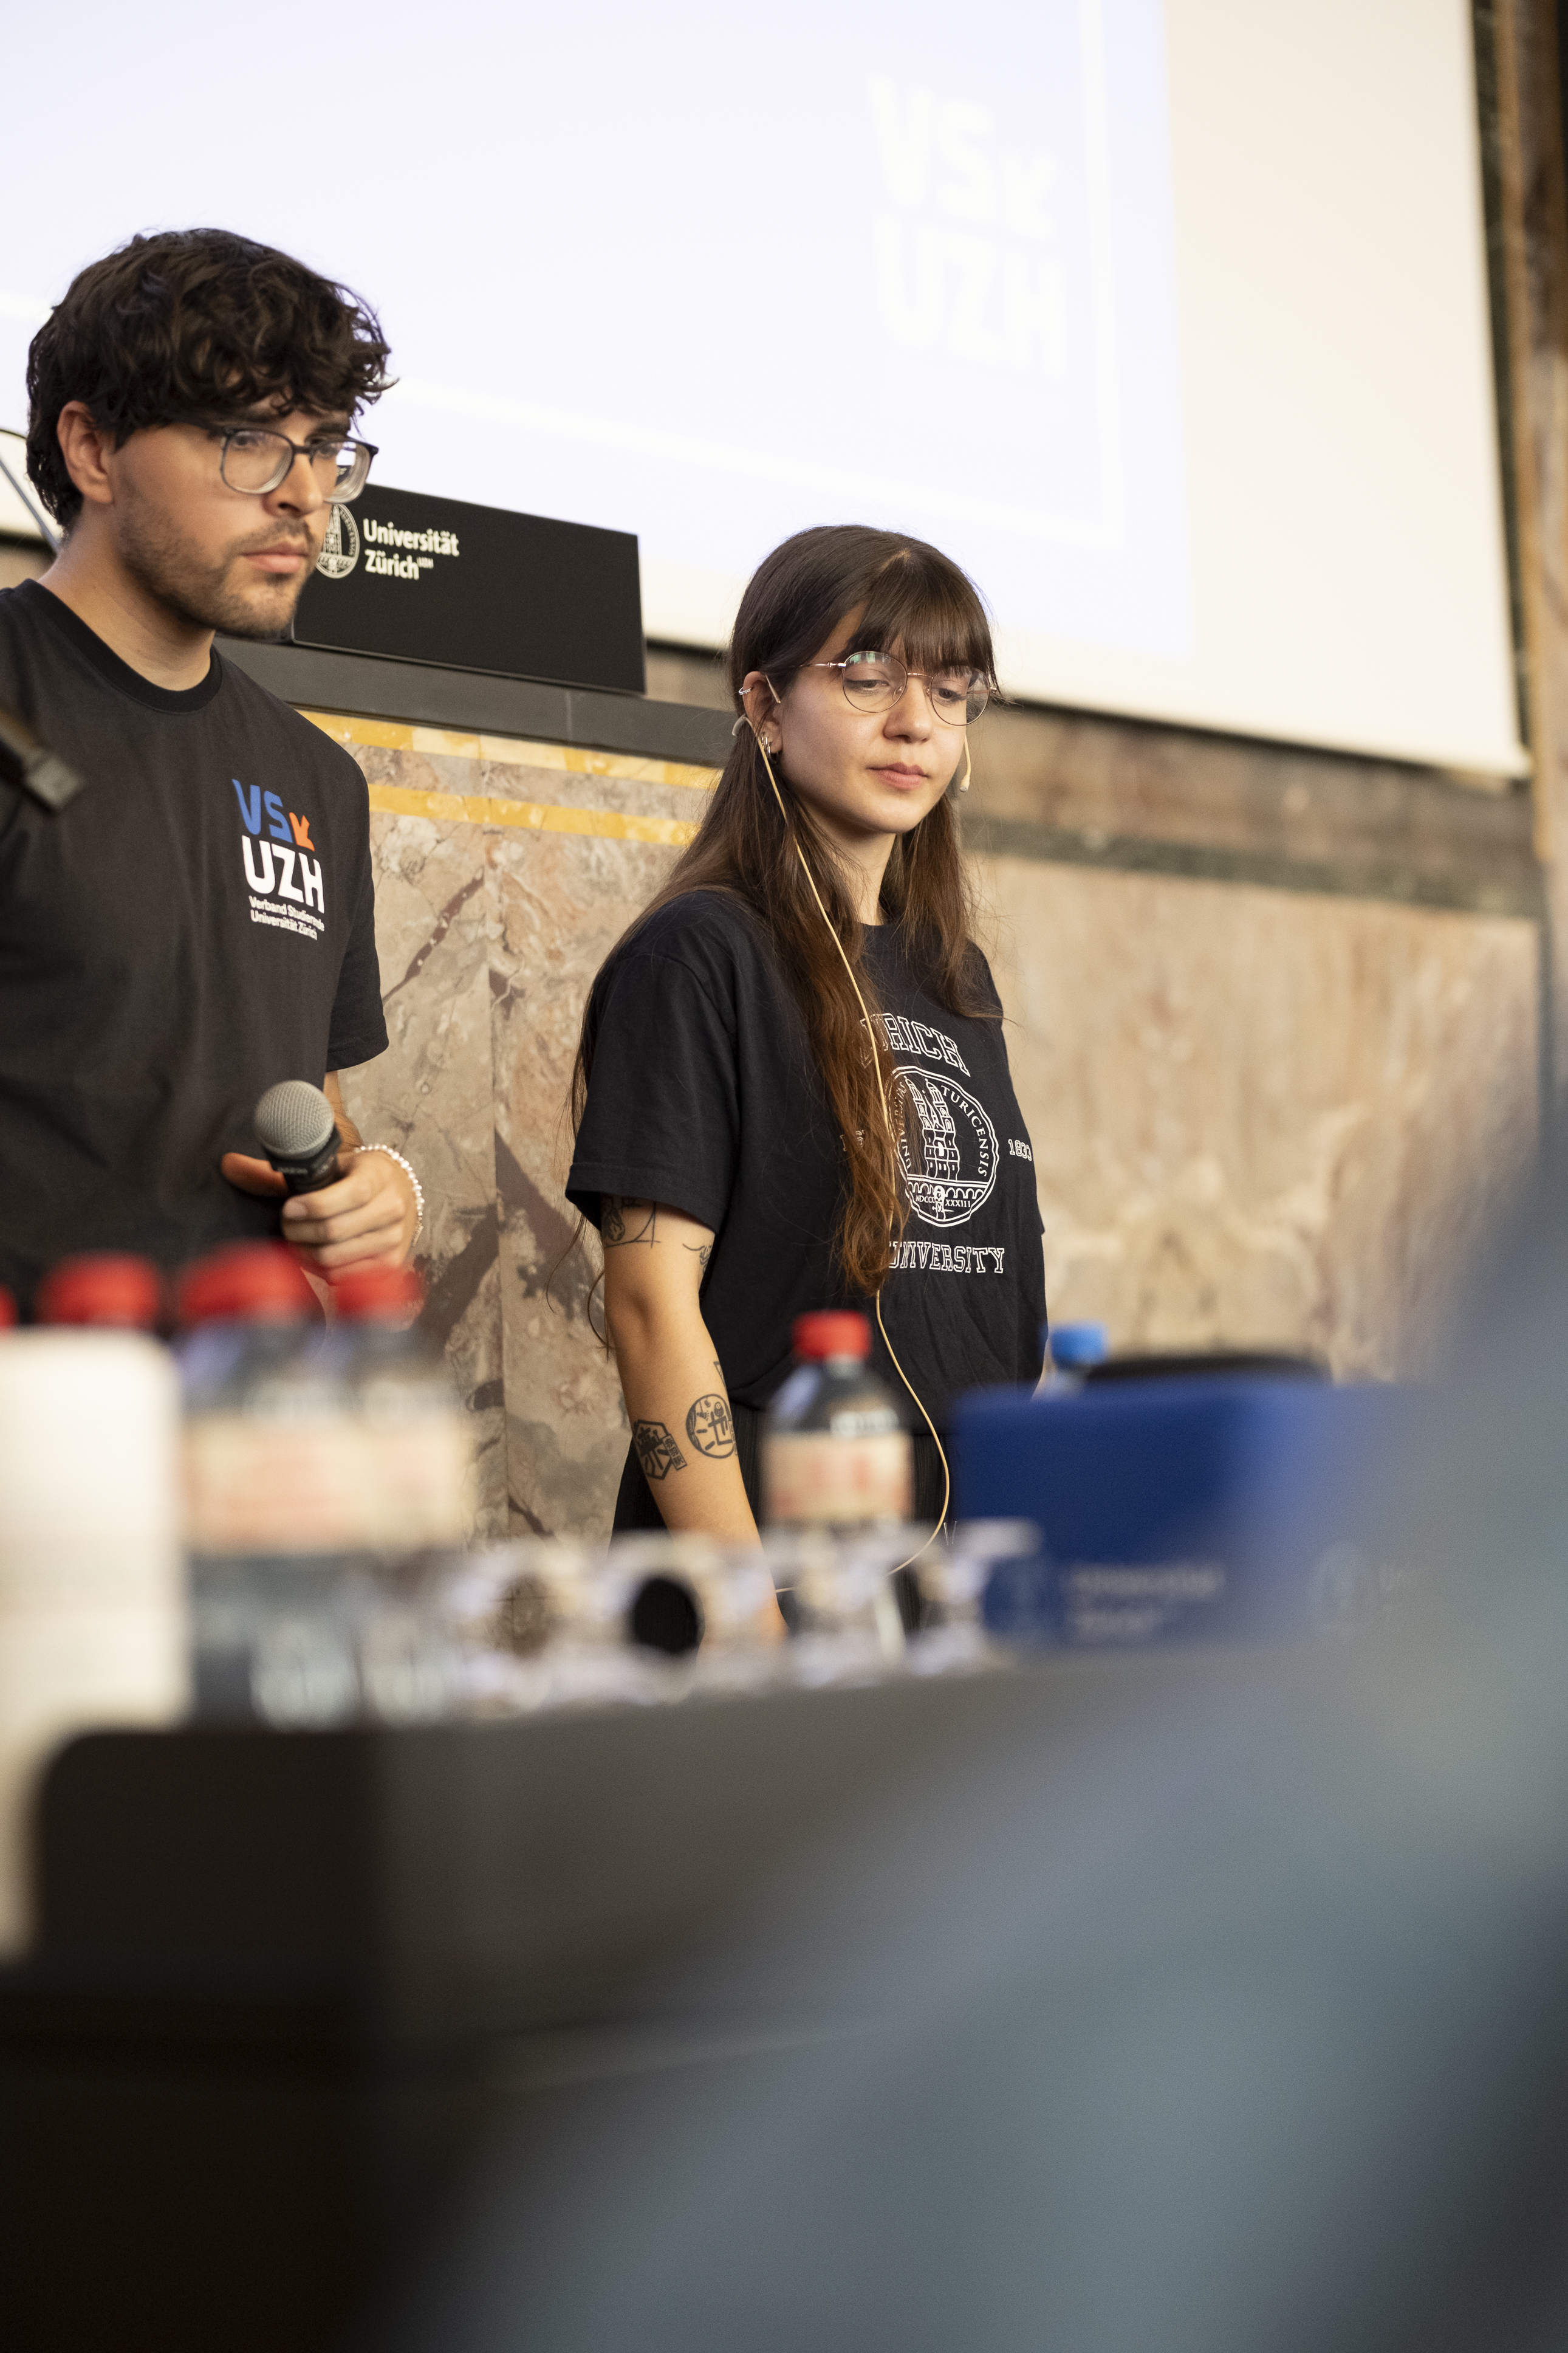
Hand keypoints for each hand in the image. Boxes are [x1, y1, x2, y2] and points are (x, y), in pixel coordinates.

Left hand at [220, 1148, 418, 1274]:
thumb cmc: (357, 1176)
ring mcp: (394, 1239)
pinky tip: (313, 1253)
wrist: (400, 1192)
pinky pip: (344, 1275)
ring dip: (305, 1252)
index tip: (288, 1208)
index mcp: (379, 1175)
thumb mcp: (329, 1164)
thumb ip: (279, 1170)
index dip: (311, 1206)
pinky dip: (320, 1269)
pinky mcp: (391, 1264)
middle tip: (285, 1225)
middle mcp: (393, 1208)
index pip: (347, 1195)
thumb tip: (228, 1164)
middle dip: (299, 1232)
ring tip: (296, 1239)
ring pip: (335, 1258)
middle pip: (334, 1231)